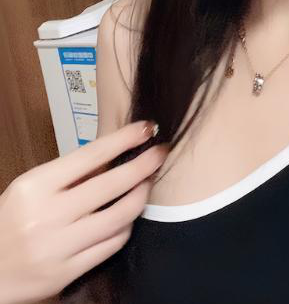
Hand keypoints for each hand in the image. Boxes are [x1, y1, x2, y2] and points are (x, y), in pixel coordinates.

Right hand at [0, 120, 167, 303]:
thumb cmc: (12, 220)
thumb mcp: (31, 188)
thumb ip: (70, 175)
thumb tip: (117, 153)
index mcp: (35, 186)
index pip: (90, 155)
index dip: (124, 139)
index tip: (148, 128)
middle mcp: (47, 216)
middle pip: (111, 186)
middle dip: (144, 165)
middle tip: (161, 152)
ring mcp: (58, 247)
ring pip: (118, 217)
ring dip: (141, 196)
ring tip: (148, 183)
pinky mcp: (67, 273)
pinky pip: (111, 245)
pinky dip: (126, 227)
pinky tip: (129, 216)